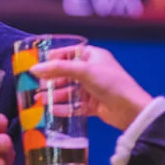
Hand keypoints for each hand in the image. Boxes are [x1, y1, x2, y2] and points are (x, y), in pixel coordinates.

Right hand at [30, 46, 152, 130]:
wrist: (130, 109)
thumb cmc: (109, 82)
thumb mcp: (83, 71)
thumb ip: (57, 69)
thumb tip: (33, 69)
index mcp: (94, 56)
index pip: (70, 53)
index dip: (55, 57)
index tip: (39, 63)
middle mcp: (93, 71)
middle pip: (67, 73)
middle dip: (52, 79)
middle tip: (35, 84)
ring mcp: (93, 89)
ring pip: (70, 90)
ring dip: (55, 95)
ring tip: (39, 99)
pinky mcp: (93, 105)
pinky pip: (75, 105)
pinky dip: (64, 108)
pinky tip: (52, 111)